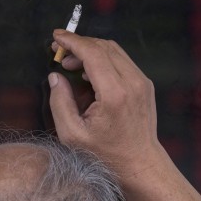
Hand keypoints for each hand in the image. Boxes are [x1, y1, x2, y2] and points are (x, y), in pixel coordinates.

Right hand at [47, 30, 161, 180]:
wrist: (140, 163)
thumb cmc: (105, 154)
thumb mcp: (72, 135)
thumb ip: (60, 102)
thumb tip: (55, 76)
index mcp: (114, 94)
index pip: (93, 53)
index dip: (72, 42)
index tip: (56, 37)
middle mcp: (132, 82)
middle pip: (104, 46)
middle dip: (79, 44)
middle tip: (59, 53)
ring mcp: (142, 82)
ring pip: (114, 50)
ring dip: (91, 50)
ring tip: (70, 63)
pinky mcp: (145, 84)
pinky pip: (122, 61)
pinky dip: (103, 59)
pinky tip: (88, 72)